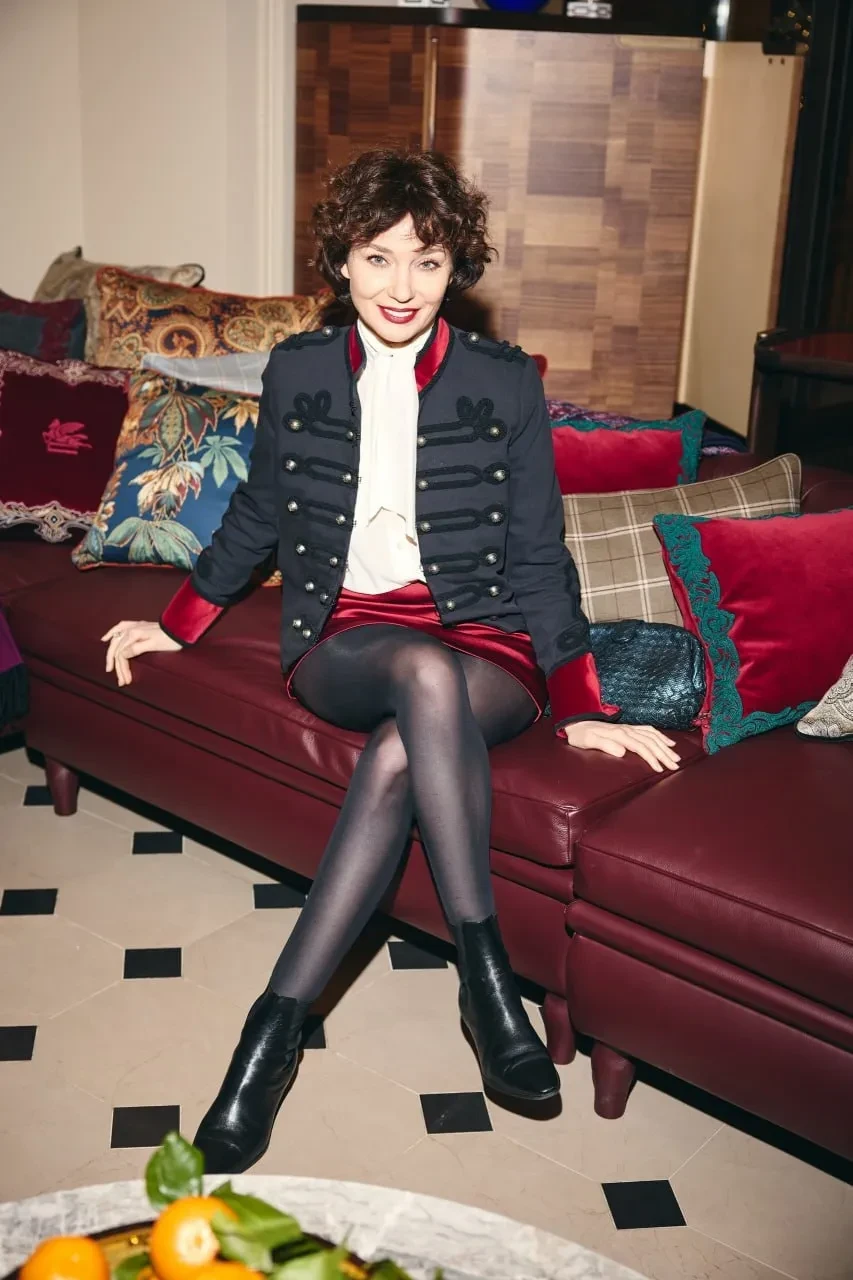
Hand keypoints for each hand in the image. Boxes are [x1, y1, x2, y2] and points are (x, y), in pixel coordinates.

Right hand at [101, 620, 180, 686]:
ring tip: (110, 667)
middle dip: (118, 666)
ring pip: (117, 642)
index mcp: (134, 634)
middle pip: (118, 649)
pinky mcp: (138, 626)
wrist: (180, 629)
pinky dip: (112, 634)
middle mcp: (131, 629)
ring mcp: (134, 627)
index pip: (122, 654)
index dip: (122, 668)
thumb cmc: (170, 638)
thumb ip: (136, 648)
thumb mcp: (154, 645)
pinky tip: (105, 639)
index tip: (126, 681)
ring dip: (114, 656)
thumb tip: (122, 654)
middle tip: (120, 680)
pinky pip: (120, 628)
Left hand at [562, 721, 680, 772]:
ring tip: (676, 757)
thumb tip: (622, 752)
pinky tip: (668, 742)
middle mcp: (627, 730)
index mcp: (619, 735)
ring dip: (665, 746)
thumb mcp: (588, 741)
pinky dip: (660, 736)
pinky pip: (648, 730)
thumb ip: (605, 745)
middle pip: (650, 742)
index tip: (660, 769)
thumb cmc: (581, 735)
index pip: (640, 747)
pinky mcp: (628, 728)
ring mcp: (629, 728)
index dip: (651, 758)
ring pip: (652, 736)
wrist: (576, 723)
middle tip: (675, 766)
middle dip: (664, 754)